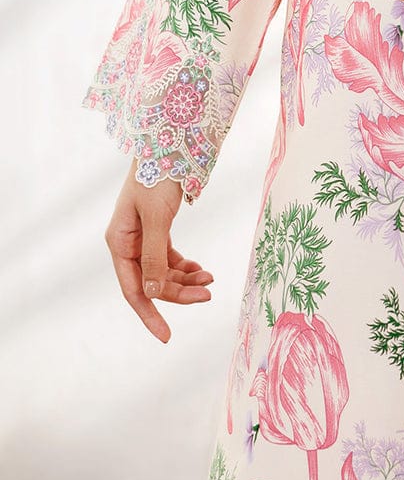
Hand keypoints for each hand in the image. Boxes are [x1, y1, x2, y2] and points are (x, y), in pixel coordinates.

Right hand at [105, 159, 214, 342]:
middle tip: (208, 295)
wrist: (168, 143)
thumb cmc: (158, 177)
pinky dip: (185, 266)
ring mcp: (141, 237)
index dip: (150, 314)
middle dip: (179, 292)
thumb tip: (154, 293)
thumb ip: (155, 256)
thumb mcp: (157, 218)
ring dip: (185, 279)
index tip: (167, 336)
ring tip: (210, 281)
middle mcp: (127, 243)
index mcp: (118, 242)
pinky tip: (202, 270)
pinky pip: (169, 258)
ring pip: (163, 271)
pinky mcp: (156, 230)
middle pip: (153, 281)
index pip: (134, 289)